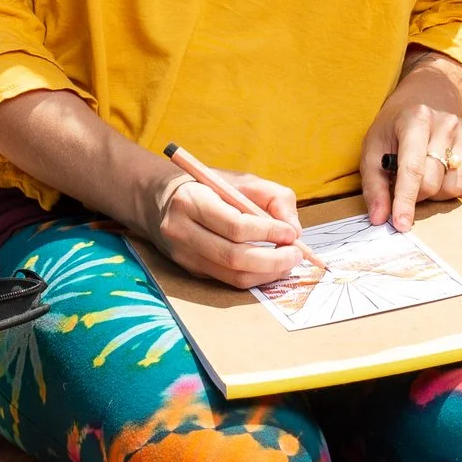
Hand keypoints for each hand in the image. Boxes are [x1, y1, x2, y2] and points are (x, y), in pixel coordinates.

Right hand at [143, 168, 305, 289]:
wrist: (164, 201)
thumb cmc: (209, 188)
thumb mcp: (241, 181)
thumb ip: (273, 197)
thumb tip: (294, 229)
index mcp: (191, 201)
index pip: (234, 226)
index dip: (267, 232)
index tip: (291, 234)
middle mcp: (181, 231)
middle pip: (234, 257)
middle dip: (272, 260)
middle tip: (296, 254)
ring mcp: (184, 255)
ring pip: (232, 275)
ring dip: (267, 273)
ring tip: (287, 262)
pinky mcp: (191, 270)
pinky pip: (228, 280)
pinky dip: (254, 276)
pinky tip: (269, 266)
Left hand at [361, 52, 461, 230]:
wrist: (418, 108)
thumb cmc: (392, 133)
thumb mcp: (373, 152)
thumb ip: (374, 187)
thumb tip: (379, 218)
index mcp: (415, 118)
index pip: (413, 168)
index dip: (406, 200)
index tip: (402, 225)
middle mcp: (446, 122)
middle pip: (433, 183)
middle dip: (416, 195)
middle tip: (406, 185)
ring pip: (454, 188)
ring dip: (436, 193)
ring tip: (425, 175)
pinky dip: (452, 189)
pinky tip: (441, 172)